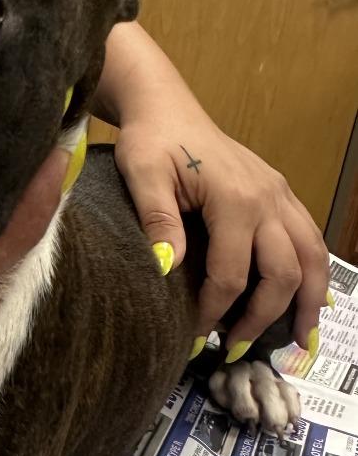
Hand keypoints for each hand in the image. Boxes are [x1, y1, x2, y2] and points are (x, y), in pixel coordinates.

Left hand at [115, 109, 328, 357]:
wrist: (166, 107)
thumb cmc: (150, 141)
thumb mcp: (142, 175)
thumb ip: (158, 220)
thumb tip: (168, 269)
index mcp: (235, 199)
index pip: (232, 273)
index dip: (215, 310)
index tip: (195, 336)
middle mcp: (268, 198)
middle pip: (283, 272)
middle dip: (264, 317)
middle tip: (237, 349)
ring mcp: (279, 194)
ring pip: (311, 256)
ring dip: (308, 300)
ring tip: (299, 339)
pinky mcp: (279, 192)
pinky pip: (308, 237)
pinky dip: (313, 271)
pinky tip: (308, 297)